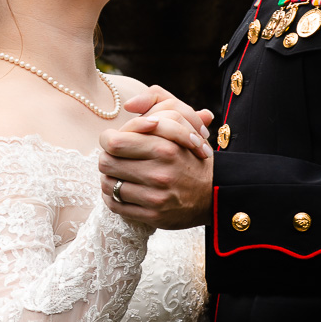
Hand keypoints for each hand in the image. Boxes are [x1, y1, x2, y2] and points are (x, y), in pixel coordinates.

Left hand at [98, 86, 214, 229]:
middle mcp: (159, 173)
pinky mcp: (152, 216)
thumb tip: (129, 105)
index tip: (113, 140)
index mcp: (164, 147)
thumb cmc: (190, 155)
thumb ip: (157, 106)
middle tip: (114, 158)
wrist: (214, 193)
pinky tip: (122, 191)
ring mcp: (155, 197)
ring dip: (109, 179)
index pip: (113, 142)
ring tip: (118, 175)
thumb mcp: (181, 126)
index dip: (108, 139)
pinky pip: (115, 205)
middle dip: (106, 158)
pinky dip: (113, 197)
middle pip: (106, 163)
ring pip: (108, 185)